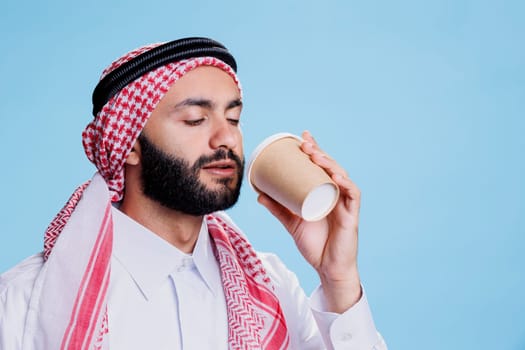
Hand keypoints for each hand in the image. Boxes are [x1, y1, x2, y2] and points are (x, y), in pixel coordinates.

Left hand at [257, 131, 361, 312]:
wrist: (327, 269)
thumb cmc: (315, 245)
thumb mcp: (292, 223)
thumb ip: (278, 209)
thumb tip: (259, 195)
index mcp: (325, 194)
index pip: (321, 167)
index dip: (315, 149)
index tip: (302, 137)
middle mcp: (337, 195)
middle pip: (331, 167)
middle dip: (319, 152)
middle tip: (305, 143)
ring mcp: (345, 205)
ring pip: (341, 177)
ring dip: (330, 163)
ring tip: (315, 155)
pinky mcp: (351, 216)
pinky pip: (352, 195)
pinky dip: (346, 184)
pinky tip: (336, 176)